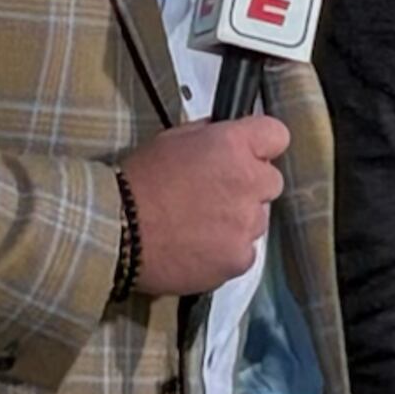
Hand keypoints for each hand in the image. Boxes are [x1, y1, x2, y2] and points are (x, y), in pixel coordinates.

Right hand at [119, 114, 290, 295]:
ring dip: (238, 221)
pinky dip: (227, 251)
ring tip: (199, 225)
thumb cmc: (139, 182)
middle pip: (271, 182)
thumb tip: (227, 136)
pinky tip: (198, 247)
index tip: (249, 155)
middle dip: (249, 186)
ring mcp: (247, 224)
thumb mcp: (172, 140)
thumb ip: (210, 136)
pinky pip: (245, 251)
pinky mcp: (240, 258)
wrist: (117, 230)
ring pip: (258, 220)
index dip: (262, 146)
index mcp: (233, 145)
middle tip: (215, 195)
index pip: (277, 135)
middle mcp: (249, 182)